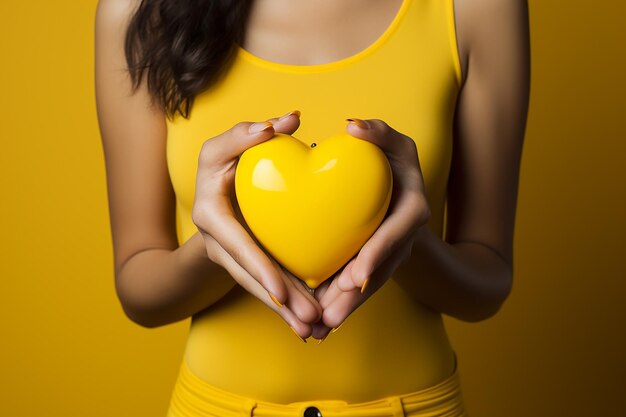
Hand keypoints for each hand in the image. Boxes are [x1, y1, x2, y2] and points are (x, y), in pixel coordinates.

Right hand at [191, 111, 322, 338]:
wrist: (213, 189)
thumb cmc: (222, 161)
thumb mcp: (226, 145)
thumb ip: (248, 133)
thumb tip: (286, 120)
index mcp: (210, 214)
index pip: (236, 244)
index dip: (258, 267)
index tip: (282, 289)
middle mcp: (217, 241)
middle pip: (249, 276)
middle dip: (279, 300)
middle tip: (310, 319)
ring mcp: (229, 257)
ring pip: (259, 288)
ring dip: (285, 311)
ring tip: (314, 330)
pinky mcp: (244, 264)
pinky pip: (266, 286)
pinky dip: (286, 304)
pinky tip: (309, 323)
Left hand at [310, 118, 430, 340]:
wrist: (395, 186)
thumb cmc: (391, 158)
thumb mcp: (392, 142)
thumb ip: (378, 133)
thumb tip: (354, 126)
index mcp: (411, 207)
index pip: (398, 232)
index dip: (380, 253)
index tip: (358, 274)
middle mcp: (404, 235)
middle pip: (382, 269)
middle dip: (358, 295)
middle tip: (331, 313)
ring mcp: (391, 252)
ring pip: (368, 284)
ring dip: (346, 307)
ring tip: (319, 327)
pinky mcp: (373, 262)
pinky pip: (357, 284)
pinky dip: (340, 302)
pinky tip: (318, 322)